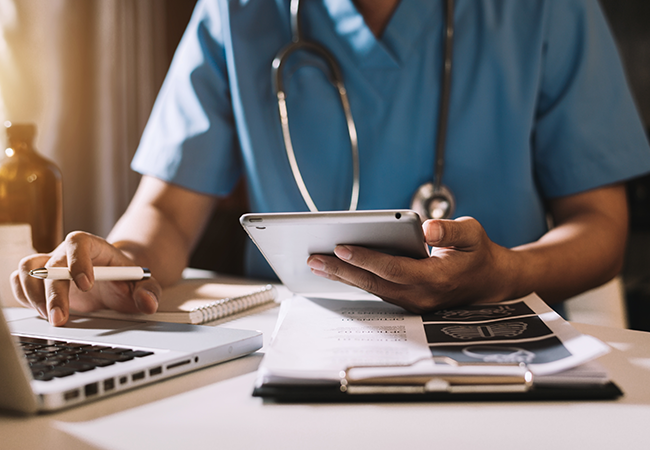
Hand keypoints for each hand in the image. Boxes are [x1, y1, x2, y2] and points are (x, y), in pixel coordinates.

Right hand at [10, 231, 160, 325]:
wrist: (115, 280)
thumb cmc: (126, 279)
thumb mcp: (144, 283)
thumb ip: (149, 291)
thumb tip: (148, 303)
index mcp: (93, 247)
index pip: (78, 242)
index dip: (77, 261)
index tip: (86, 285)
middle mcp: (67, 253)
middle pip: (51, 263)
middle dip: (54, 292)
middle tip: (61, 317)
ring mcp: (50, 265)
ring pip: (28, 269)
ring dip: (33, 295)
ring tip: (51, 316)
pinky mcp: (39, 281)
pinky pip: (20, 282)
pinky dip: (24, 298)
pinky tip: (43, 312)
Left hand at [306, 217, 514, 312]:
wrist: (490, 282)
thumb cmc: (478, 254)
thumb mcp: (473, 234)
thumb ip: (451, 231)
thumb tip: (428, 229)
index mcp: (436, 279)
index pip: (393, 269)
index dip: (366, 258)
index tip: (342, 247)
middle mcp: (422, 295)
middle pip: (374, 283)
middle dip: (342, 270)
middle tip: (314, 258)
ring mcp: (413, 302)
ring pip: (372, 289)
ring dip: (344, 276)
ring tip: (318, 262)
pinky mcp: (407, 301)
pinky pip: (377, 290)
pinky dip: (356, 279)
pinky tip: (338, 269)